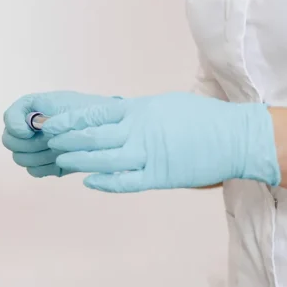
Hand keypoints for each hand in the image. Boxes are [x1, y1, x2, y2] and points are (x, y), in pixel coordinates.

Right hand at [2, 91, 121, 176]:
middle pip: (9, 141)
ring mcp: (33, 148)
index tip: (30, 130)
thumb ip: (44, 113)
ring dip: (39, 156)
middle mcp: (27, 129)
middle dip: (29, 143)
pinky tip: (60, 160)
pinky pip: (33, 171)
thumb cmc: (88, 113)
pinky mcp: (42, 165)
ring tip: (59, 149)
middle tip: (50, 141)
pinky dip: (46, 167)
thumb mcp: (67, 105)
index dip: (15, 126)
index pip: (8, 117)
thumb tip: (28, 128)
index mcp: (31, 109)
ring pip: (20, 159)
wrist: (106, 131)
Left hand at [43, 91, 281, 191]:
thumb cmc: (202, 119)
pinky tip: (88, 181)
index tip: (50, 124)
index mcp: (139, 111)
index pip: (93, 115)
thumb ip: (135, 112)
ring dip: (78, 161)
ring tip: (61, 160)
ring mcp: (148, 156)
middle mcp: (139, 132)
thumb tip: (111, 117)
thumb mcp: (163, 105)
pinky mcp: (158, 178)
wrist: (236, 138)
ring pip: (102, 161)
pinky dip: (104, 182)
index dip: (68, 121)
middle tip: (49, 142)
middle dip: (66, 141)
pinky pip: (124, 182)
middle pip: (92, 138)